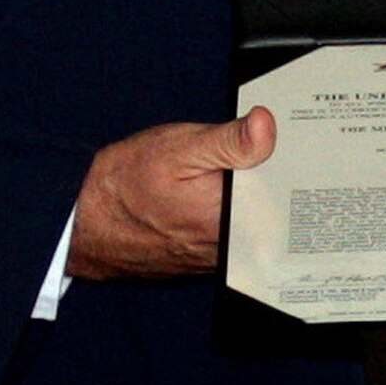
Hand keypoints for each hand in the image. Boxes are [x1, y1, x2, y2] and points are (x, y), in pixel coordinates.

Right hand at [67, 106, 275, 279]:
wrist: (88, 223)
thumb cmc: (128, 184)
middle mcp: (230, 247)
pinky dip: (242, 212)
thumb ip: (229, 141)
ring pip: (258, 225)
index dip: (294, 163)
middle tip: (276, 147)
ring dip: (261, 197)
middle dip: (278, 179)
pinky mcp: (207, 259)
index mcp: (231, 219)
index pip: (285, 193)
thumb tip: (267, 125)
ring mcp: (218, 257)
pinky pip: (239, 235)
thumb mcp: (180, 148)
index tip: (297, 140)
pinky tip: (230, 190)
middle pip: (276, 211)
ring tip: (255, 164)